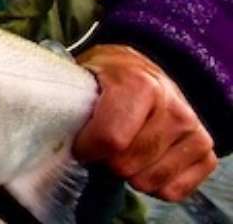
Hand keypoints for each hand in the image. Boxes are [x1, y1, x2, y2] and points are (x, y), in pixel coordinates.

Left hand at [73, 44, 217, 200]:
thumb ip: (70, 101)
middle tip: (103, 143)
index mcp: (139, 83)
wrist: (140, 68)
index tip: (80, 143)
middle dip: (107, 160)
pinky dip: (153, 183)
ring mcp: (192, 128)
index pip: (111, 139)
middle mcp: (172, 105)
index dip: (87, 148)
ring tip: (124, 148)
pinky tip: (144, 159)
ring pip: (149, 180)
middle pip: (126, 165)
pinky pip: (172, 190)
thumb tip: (53, 129)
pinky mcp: (204, 150)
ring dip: (129, 172)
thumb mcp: (82, 76)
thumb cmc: (105, 78)